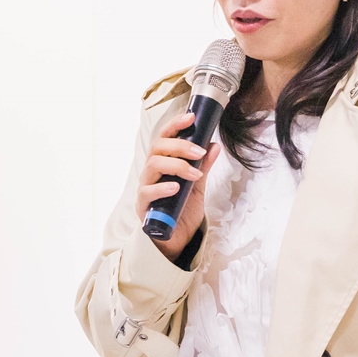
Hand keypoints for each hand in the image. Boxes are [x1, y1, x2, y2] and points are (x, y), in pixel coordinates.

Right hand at [138, 113, 217, 259]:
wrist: (177, 239)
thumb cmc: (183, 210)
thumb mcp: (198, 187)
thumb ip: (203, 167)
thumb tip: (214, 146)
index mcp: (164, 163)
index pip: (165, 138)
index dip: (175, 125)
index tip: (191, 117)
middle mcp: (151, 172)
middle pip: (158, 148)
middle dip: (180, 146)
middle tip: (200, 152)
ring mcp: (145, 187)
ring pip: (152, 165)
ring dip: (176, 166)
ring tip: (194, 174)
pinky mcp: (142, 206)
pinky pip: (147, 192)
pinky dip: (162, 188)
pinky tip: (176, 188)